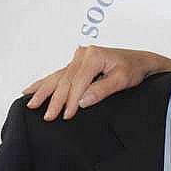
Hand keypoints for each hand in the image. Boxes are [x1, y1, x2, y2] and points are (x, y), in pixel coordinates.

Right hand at [22, 46, 170, 120]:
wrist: (140, 61)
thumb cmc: (134, 69)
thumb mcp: (122, 80)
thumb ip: (102, 90)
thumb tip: (81, 101)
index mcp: (93, 56)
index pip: (78, 82)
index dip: (71, 100)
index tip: (66, 116)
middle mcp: (83, 54)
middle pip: (65, 80)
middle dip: (55, 100)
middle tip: (47, 116)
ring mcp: (78, 58)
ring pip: (58, 77)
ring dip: (43, 91)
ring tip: (30, 103)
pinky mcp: (77, 63)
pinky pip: (59, 75)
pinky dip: (45, 84)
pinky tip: (31, 90)